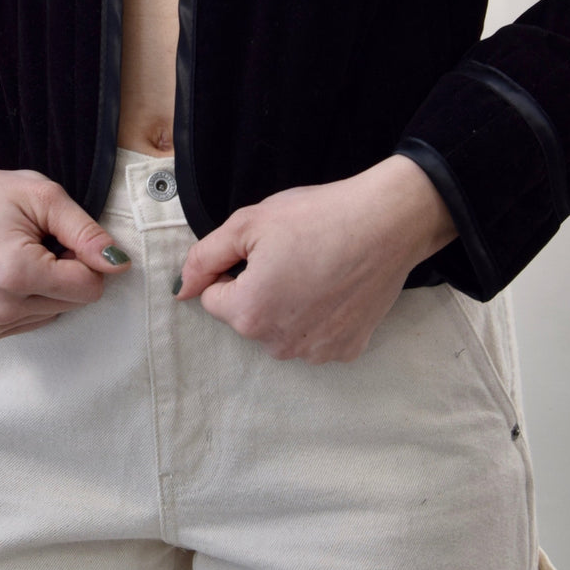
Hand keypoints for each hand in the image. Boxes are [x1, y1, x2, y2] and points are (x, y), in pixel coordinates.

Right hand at [0, 152, 131, 341]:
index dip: (85, 257)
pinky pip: (34, 321)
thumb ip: (86, 233)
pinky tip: (10, 274)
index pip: (90, 288)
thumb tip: (118, 264)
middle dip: (67, 272)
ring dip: (50, 286)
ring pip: (57, 313)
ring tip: (21, 255)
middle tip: (38, 242)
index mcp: (16, 274)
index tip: (60, 235)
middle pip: (75, 303)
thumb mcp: (45, 197)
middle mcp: (0, 308)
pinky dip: (32, 299)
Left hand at [173, 155, 457, 363]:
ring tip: (317, 270)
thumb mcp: (248, 223)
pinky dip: (320, 317)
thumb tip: (182, 289)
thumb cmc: (318, 217)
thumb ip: (205, 257)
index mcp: (248, 314)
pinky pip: (315, 337)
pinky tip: (336, 287)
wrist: (387, 222)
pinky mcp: (345, 350)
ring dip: (289, 306)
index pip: (214, 298)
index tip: (264, 248)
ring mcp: (315, 352)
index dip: (234, 268)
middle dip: (260, 289)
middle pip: (248, 317)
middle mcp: (279, 345)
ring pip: (281, 329)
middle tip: (292, 255)